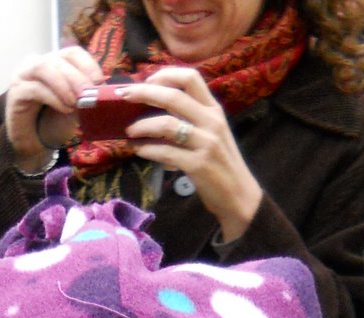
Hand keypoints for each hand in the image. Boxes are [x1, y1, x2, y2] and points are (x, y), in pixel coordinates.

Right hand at [5, 47, 102, 172]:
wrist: (34, 142)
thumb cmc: (55, 122)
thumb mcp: (75, 108)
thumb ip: (84, 98)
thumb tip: (101, 93)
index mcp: (55, 63)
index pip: (72, 53)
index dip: (88, 64)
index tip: (99, 82)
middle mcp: (38, 63)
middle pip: (59, 60)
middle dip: (77, 78)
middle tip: (89, 96)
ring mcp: (24, 75)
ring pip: (44, 68)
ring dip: (63, 84)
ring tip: (74, 103)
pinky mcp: (16, 92)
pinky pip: (35, 88)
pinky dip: (53, 98)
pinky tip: (64, 109)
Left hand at [119, 68, 262, 242]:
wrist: (239, 197)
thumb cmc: (220, 164)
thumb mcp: (211, 134)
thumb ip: (191, 119)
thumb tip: (154, 110)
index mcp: (214, 109)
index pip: (190, 77)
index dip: (165, 74)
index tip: (146, 81)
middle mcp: (211, 121)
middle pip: (173, 95)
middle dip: (144, 93)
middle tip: (124, 96)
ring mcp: (206, 143)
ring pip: (166, 124)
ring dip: (142, 125)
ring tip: (129, 131)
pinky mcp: (198, 165)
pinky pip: (166, 152)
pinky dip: (147, 149)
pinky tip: (138, 149)